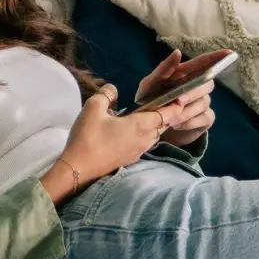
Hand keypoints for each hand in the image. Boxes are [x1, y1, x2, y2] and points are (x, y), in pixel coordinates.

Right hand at [41, 85, 173, 203]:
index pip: (168, 114)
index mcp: (141, 125)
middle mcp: (145, 139)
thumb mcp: (93, 108)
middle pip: (163, 125)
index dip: (176, 104)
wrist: (78, 169)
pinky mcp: (130, 159)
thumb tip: (113, 90)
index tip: (180, 95)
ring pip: (154, 135)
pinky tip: (131, 130)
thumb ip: (106, 94)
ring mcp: (138, 151)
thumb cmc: (88, 137)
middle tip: (160, 101)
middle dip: (165, 113)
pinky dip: (144, 135)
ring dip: (154, 125)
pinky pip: (144, 143)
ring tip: (145, 114)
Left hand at [137, 49, 222, 147]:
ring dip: (185, 111)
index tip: (229, 53)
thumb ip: (163, 70)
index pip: (204, 62)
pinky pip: (203, 118)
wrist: (152, 126)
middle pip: (206, 84)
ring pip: (203, 103)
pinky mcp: (205, 118)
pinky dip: (189, 122)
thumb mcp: (149, 85)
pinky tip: (176, 125)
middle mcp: (198, 86)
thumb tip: (178, 52)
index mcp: (185, 74)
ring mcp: (203, 102)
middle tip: (178, 101)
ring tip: (169, 118)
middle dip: (192, 92)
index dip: (217, 57)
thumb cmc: (150, 100)